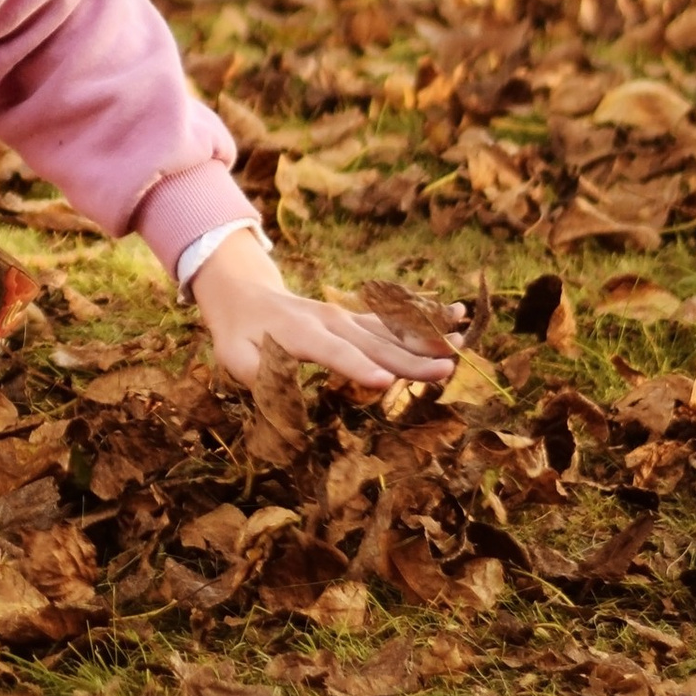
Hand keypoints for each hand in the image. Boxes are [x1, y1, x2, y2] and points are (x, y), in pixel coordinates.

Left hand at [190, 230, 460, 396]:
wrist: (246, 293)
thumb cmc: (240, 334)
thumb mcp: (234, 357)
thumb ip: (259, 376)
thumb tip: (287, 403)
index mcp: (298, 332)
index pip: (332, 352)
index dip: (358, 366)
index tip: (385, 381)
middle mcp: (330, 320)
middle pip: (373, 342)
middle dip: (408, 357)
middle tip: (445, 370)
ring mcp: (347, 315)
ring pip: (390, 328)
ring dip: (426, 337)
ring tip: (461, 343)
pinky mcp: (357, 317)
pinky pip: (393, 320)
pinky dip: (425, 318)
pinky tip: (456, 315)